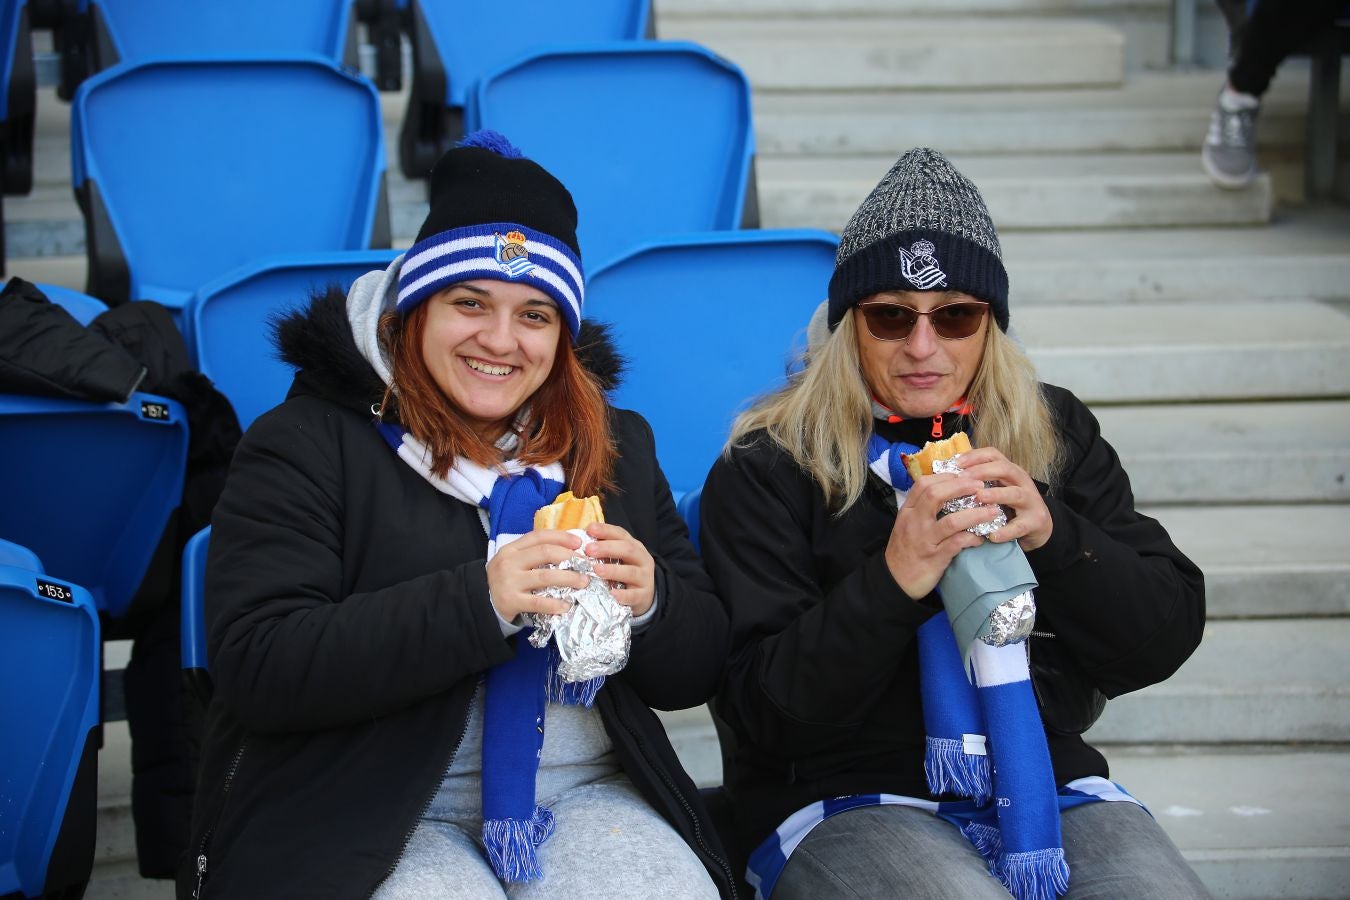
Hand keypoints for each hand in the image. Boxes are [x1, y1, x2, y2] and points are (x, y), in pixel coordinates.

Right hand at [486, 529, 588, 622]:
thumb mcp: (515, 561)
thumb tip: (571, 549)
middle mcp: (509, 562)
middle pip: (545, 553)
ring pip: (545, 576)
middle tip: (586, 565)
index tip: (579, 543)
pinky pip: (538, 602)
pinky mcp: (511, 601)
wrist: (483, 603)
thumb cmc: (508, 580)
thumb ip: (535, 553)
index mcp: (512, 548)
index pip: (539, 536)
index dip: (561, 537)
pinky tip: (567, 605)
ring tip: (584, 582)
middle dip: (570, 557)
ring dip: (569, 578)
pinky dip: (555, 604)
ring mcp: (509, 581)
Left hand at [584, 522, 655, 616]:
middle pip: (627, 549)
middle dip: (607, 548)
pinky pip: (634, 595)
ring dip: (613, 570)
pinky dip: (623, 595)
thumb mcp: (617, 558)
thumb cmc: (624, 573)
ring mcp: (645, 578)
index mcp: (634, 546)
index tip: (590, 529)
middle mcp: (642, 559)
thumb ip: (601, 550)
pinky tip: (612, 594)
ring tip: (596, 570)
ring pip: (631, 572)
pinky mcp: (644, 596)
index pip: (621, 534)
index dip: (606, 530)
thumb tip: (575, 541)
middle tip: (589, 550)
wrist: (645, 595)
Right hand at [886, 472, 999, 598]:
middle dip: (961, 486)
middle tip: (980, 486)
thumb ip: (922, 509)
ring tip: (993, 511)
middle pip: (935, 495)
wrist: (894, 581)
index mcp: (907, 512)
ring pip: (951, 521)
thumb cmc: (904, 551)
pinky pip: (957, 544)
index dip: (945, 476)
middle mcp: (914, 522)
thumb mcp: (906, 525)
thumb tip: (947, 493)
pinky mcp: (934, 558)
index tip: (963, 475)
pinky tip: (981, 537)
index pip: (923, 484)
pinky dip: (972, 538)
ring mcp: (924, 540)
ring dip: (975, 514)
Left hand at [956, 446, 1053, 551]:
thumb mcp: (996, 488)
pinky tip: (993, 535)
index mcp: (1009, 471)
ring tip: (979, 497)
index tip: (956, 462)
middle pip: (1005, 469)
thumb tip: (947, 475)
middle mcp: (1022, 482)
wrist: (1038, 526)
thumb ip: (978, 481)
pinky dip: (1006, 531)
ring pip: (1015, 494)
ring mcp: (1031, 501)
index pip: (993, 455)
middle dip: (983, 471)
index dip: (975, 456)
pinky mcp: (1035, 521)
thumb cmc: (1010, 505)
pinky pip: (1020, 526)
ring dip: (996, 494)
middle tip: (963, 478)